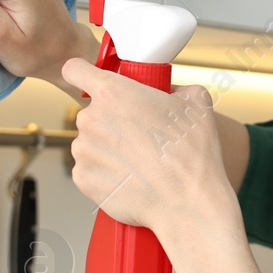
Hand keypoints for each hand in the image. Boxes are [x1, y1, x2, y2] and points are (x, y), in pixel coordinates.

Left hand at [60, 57, 240, 250]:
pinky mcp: (82, 179)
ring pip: (91, 142)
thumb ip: (175, 88)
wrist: (188, 203)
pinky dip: (105, 173)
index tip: (90, 81)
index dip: (83, 74)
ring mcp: (83, 151)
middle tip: (141, 135)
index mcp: (113, 92)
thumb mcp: (197, 103)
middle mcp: (91, 119)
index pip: (75, 69)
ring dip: (108, 148)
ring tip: (140, 162)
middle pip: (92, 112)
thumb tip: (170, 93)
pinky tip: (130, 178)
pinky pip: (89, 169)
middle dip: (112, 121)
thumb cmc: (192, 155)